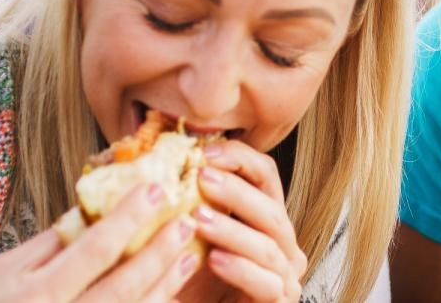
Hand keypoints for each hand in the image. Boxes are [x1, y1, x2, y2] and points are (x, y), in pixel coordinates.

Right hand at [0, 184, 199, 302]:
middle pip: (123, 287)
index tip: (156, 189)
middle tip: (187, 223)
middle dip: (159, 254)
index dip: (130, 219)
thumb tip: (89, 215)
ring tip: (187, 259)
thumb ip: (46, 247)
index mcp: (37, 293)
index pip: (95, 249)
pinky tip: (166, 301)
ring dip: (163, 289)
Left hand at [197, 141, 306, 301]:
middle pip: (271, 209)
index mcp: (264, 218)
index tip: (204, 153)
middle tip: (202, 178)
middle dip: (236, 191)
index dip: (240, 158)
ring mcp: (285, 275)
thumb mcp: (185, 236)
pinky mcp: (280, 302)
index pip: (265, 176)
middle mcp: (281, 244)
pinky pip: (267, 283)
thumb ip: (183, 201)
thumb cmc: (190, 283)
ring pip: (268, 246)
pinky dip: (241, 269)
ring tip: (198, 220)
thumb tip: (156, 158)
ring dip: (233, 230)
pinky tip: (215, 260)